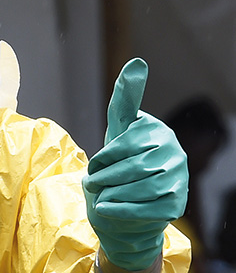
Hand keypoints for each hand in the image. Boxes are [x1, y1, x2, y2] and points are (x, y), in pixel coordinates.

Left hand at [83, 58, 187, 270]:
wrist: (126, 204)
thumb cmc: (120, 161)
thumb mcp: (119, 128)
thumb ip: (125, 98)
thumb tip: (137, 62)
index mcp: (160, 132)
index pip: (124, 145)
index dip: (103, 158)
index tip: (93, 166)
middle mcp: (176, 154)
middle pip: (132, 168)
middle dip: (105, 178)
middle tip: (92, 184)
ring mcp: (180, 180)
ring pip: (139, 188)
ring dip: (111, 194)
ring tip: (100, 196)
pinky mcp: (177, 206)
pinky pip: (146, 209)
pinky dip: (120, 210)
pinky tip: (105, 209)